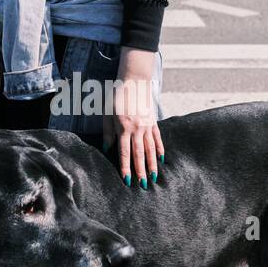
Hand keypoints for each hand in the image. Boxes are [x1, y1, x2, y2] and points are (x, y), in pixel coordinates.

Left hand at [102, 48, 164, 186]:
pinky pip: (157, 139)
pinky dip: (159, 150)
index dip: (126, 167)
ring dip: (151, 164)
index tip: (127, 180)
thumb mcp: (107, 114)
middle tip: (144, 185)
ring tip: (153, 177)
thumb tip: (108, 151)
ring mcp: (147, 126)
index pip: (124, 152)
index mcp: (124, 127)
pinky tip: (160, 160)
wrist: (134, 81)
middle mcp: (137, 129)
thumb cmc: (116, 97)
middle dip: (141, 171)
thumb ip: (108, 133)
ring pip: (150, 149)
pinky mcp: (154, 122)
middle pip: (139, 154)